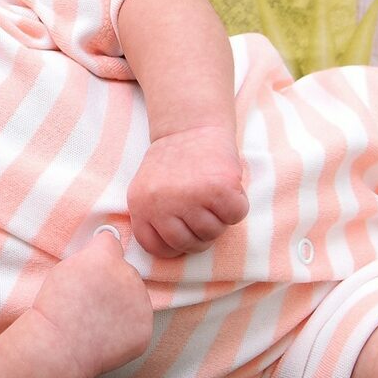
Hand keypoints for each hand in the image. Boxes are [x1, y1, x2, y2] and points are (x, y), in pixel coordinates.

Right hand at [30, 230, 151, 377]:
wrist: (58, 346)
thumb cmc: (54, 308)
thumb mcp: (65, 268)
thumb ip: (92, 254)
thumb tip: (108, 243)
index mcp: (107, 257)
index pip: (111, 242)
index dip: (99, 256)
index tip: (91, 270)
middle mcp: (129, 276)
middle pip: (126, 272)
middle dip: (113, 284)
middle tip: (91, 302)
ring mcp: (141, 304)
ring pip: (135, 298)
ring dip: (122, 306)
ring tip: (97, 321)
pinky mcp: (145, 329)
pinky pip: (138, 323)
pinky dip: (126, 330)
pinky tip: (105, 336)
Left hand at [127, 127, 248, 257]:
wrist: (191, 125)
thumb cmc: (174, 162)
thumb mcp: (149, 189)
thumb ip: (153, 218)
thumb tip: (169, 252)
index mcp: (140, 205)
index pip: (157, 248)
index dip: (174, 246)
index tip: (184, 232)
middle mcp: (162, 204)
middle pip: (188, 245)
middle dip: (200, 234)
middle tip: (203, 211)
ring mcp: (190, 197)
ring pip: (212, 233)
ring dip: (218, 219)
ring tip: (212, 196)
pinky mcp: (218, 188)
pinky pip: (234, 216)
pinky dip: (236, 206)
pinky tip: (227, 189)